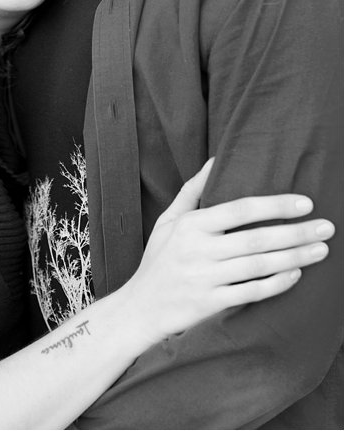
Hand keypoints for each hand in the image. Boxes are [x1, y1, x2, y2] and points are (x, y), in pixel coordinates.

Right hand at [126, 159, 334, 341]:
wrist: (140, 308)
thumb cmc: (159, 259)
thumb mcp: (168, 220)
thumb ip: (192, 190)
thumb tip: (215, 159)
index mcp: (191, 225)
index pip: (240, 209)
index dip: (275, 205)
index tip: (305, 202)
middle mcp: (199, 250)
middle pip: (256, 239)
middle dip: (295, 232)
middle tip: (326, 227)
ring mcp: (205, 278)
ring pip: (259, 266)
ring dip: (294, 257)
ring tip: (321, 250)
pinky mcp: (211, 304)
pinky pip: (251, 293)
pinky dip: (276, 284)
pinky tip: (296, 275)